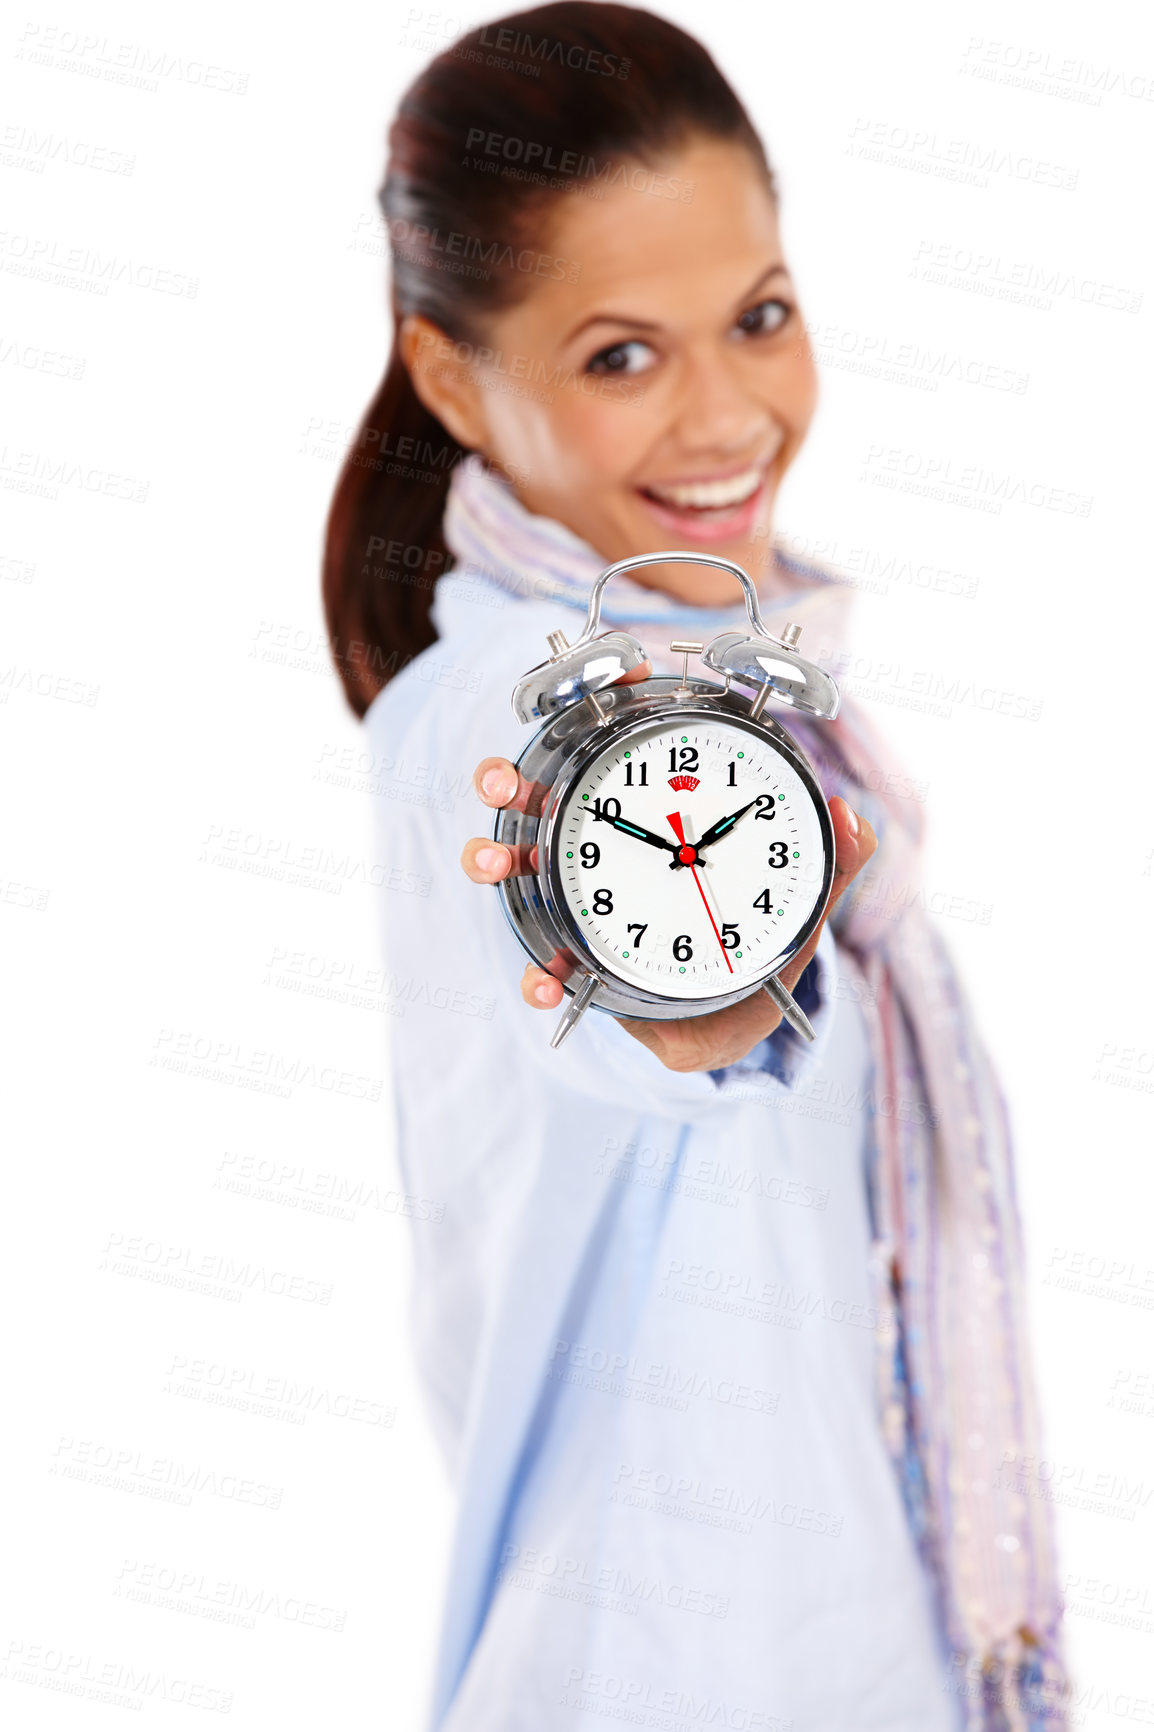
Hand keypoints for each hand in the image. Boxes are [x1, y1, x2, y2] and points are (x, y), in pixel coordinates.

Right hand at [459, 662, 876, 1073]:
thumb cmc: (753, 943)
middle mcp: (595, 848)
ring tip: (496, 862)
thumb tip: (851, 817)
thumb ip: (829, 860)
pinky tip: (548, 983)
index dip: (604, 706)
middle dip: (507, 781)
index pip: (616, 746)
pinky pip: (541, 965)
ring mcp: (571, 900)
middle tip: (504, 782)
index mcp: (649, 817)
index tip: (610, 680)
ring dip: (492, 858)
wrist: (729, 1017)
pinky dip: (538, 976)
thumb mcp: (796, 899)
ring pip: (513, 866)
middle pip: (535, 797)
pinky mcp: (570, 961)